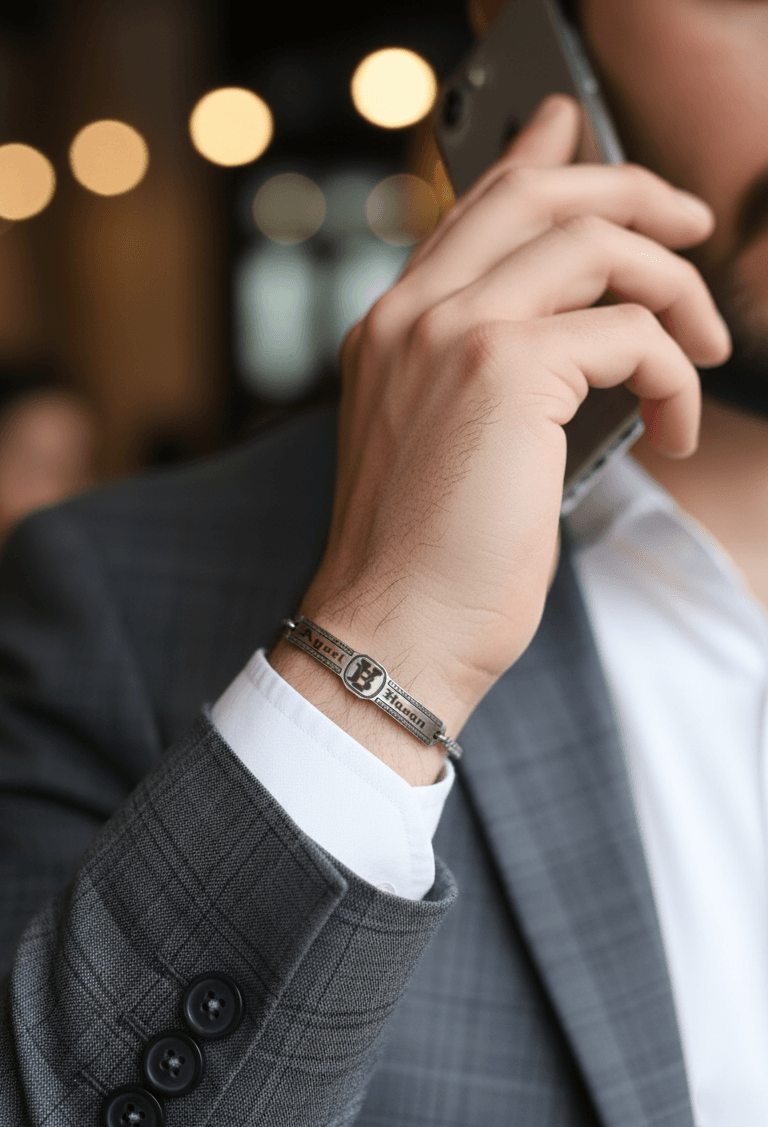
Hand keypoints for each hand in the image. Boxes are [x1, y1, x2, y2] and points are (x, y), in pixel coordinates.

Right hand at [271, 93, 730, 782]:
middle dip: (634, 192)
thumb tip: (569, 335)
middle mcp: (414, 313)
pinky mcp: (505, 370)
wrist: (391, 629)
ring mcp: (454, 332)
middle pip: (541, 194)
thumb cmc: (422, 560)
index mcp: (392, 328)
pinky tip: (672, 427)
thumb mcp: (442, 445)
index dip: (542, 162)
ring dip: (673, 290)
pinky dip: (671, 376)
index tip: (580, 136)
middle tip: (688, 223)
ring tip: (701, 350)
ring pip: (598, 245)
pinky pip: (629, 333)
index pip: (478, 210)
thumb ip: (484, 369)